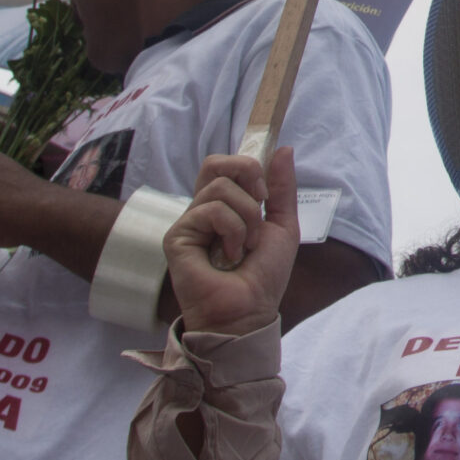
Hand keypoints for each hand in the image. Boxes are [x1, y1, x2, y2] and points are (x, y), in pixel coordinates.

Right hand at [164, 150, 296, 338]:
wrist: (249, 310)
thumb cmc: (263, 275)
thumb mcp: (283, 224)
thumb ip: (282, 188)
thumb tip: (283, 148)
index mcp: (226, 206)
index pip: (227, 165)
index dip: (249, 168)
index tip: (266, 195)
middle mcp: (203, 210)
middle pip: (214, 163)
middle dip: (246, 174)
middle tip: (259, 204)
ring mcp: (188, 223)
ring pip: (220, 188)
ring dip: (247, 217)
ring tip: (245, 246)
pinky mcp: (177, 236)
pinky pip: (209, 211)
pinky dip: (232, 231)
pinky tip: (230, 256)